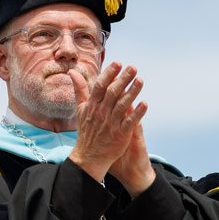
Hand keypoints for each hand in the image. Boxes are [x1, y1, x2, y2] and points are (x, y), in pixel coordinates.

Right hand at [67, 62, 149, 186]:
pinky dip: (137, 113)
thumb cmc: (86, 131)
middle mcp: (101, 112)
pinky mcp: (120, 134)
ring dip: (132, 92)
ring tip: (141, 80)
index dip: (109, 74)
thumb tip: (72, 72)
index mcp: (92, 105)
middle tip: (133, 67)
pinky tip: (145, 104)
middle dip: (123, 79)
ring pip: (122, 105)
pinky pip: (130, 122)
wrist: (89, 156)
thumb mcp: (80, 109)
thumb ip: (79, 90)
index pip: (100, 86)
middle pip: (113, 92)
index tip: (118, 63)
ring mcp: (111, 123)